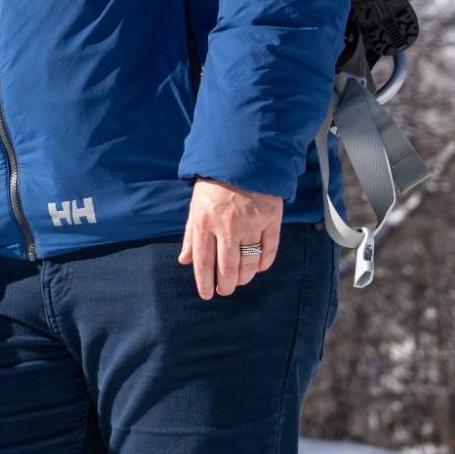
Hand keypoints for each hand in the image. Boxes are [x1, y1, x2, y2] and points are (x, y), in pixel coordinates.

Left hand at [178, 178, 283, 299]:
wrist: (242, 158)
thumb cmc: (214, 185)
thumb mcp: (196, 207)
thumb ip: (190, 235)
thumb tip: (184, 261)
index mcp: (205, 223)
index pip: (204, 262)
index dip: (205, 283)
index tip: (208, 295)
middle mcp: (227, 226)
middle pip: (228, 268)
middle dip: (226, 285)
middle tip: (226, 290)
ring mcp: (250, 223)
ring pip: (249, 262)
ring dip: (244, 277)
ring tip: (240, 280)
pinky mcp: (270, 219)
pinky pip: (269, 249)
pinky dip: (264, 263)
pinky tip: (258, 268)